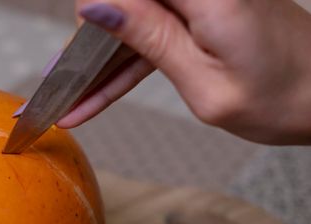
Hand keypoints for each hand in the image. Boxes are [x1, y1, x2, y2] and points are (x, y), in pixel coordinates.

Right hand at [59, 0, 310, 144]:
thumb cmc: (278, 98)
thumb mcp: (204, 81)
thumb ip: (149, 38)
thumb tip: (96, 4)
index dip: (93, 11)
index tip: (68, 49)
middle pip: (125, 6)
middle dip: (86, 46)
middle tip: (58, 81)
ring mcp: (198, 4)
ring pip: (131, 28)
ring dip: (99, 67)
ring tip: (68, 99)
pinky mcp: (198, 19)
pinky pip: (149, 42)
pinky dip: (124, 72)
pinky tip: (94, 100)